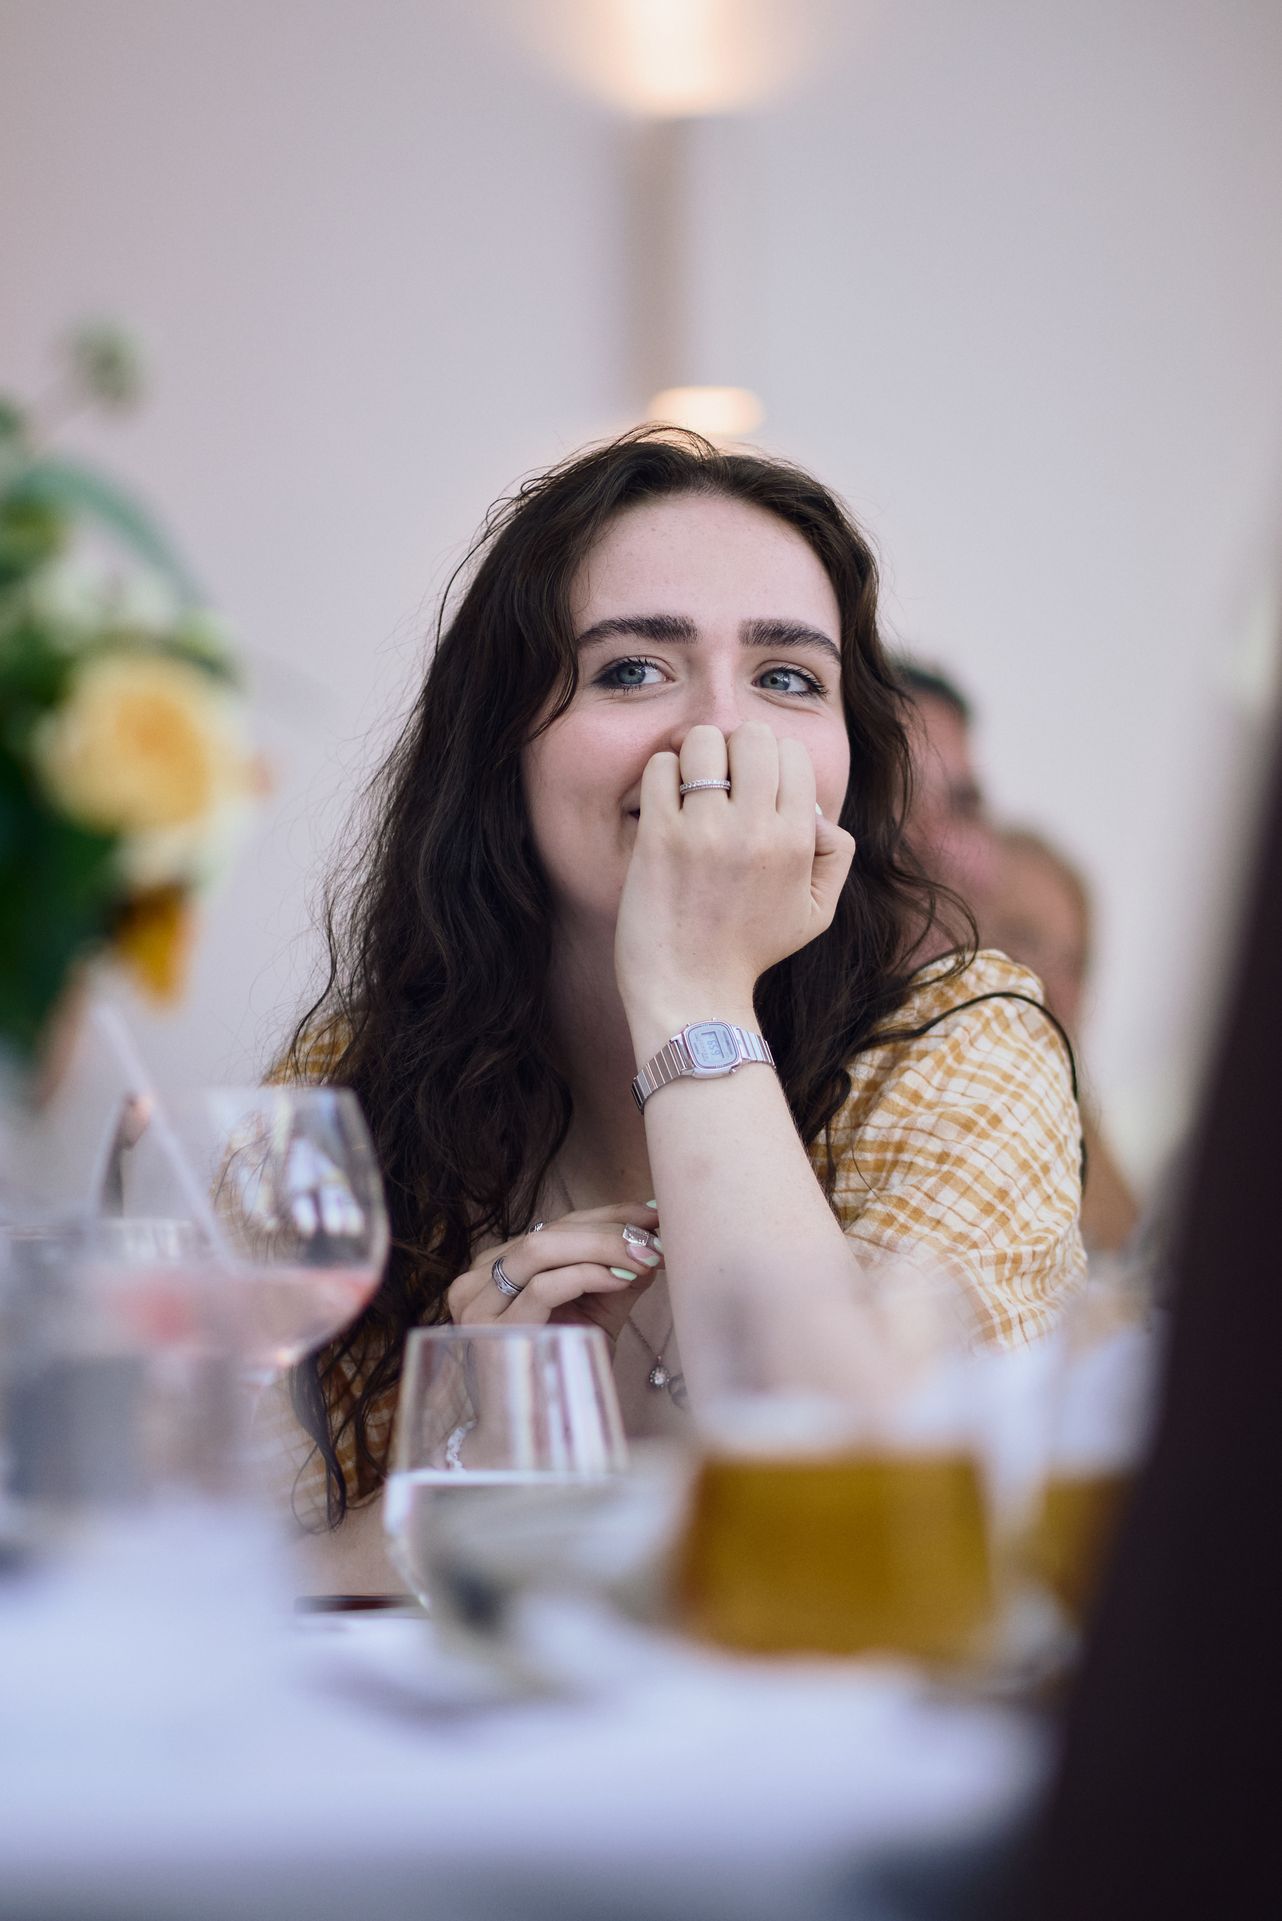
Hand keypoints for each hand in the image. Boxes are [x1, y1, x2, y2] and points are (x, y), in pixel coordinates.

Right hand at [446, 1200, 661, 1351]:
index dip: (608, 1215)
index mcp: (497, 1268)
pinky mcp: (491, 1330)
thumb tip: (654, 1229)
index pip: (558, 1226)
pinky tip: (622, 1279)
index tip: (653, 1214)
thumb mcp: (596, 1309)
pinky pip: (544, 1286)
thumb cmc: (564, 1371)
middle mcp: (478, 1278)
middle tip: (654, 1238)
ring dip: (602, 1246)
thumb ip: (616, 1268)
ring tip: (644, 1256)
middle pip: (550, 1232)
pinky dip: (588, 1275)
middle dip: (610, 1230)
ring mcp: (478, 1303)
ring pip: (542, 1248)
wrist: (537, 1433)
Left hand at [614, 722, 854, 1020]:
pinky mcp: (659, 839)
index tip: (756, 787)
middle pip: (752, 736)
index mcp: (796, 841)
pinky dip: (663, 773)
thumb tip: (816, 814)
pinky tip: (666, 801)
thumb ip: (835, 856)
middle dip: (737, 748)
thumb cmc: (751, 951)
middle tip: (724, 780)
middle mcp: (755, 829)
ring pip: (704, 742)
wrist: (692, 992)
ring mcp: (704, 831)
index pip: (792, 753)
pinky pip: (662, 768)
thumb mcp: (816, 913)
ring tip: (693, 786)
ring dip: (698, 755)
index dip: (773, 761)